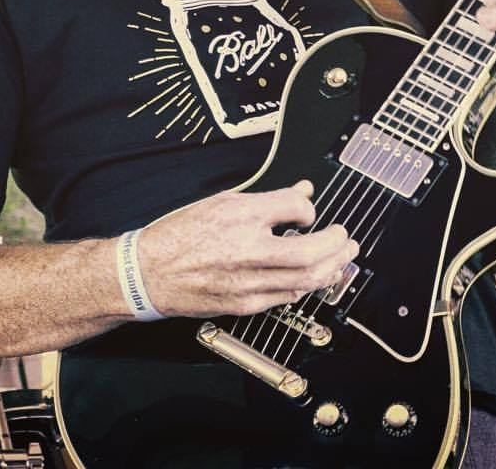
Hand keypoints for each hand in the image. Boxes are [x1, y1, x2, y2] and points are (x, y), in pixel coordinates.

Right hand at [137, 180, 357, 317]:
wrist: (148, 272)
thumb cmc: (180, 234)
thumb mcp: (222, 202)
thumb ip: (267, 199)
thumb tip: (301, 191)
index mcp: (239, 215)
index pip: (294, 208)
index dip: (308, 208)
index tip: (306, 210)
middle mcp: (245, 249)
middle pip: (310, 252)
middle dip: (338, 245)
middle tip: (347, 237)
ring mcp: (246, 281)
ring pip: (305, 280)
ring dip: (332, 268)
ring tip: (342, 258)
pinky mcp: (244, 305)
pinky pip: (287, 297)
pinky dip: (306, 285)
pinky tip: (314, 277)